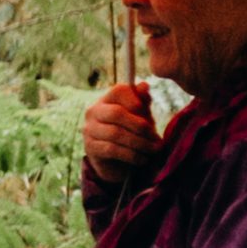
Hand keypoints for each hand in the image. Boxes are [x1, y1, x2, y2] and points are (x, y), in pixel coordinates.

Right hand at [77, 76, 157, 195]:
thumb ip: (142, 102)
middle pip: (116, 113)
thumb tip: (144, 85)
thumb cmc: (132, 133)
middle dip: (140, 126)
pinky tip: (143, 158)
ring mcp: (89, 130)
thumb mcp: (141, 117)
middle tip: (157, 138)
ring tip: (154, 149)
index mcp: (107, 99)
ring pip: (115, 133)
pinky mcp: (90, 148)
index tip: (146, 111)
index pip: (118, 91)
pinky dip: (131, 155)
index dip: (134, 99)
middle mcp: (94, 111)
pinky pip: (112, 150)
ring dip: (139, 143)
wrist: (118, 162)